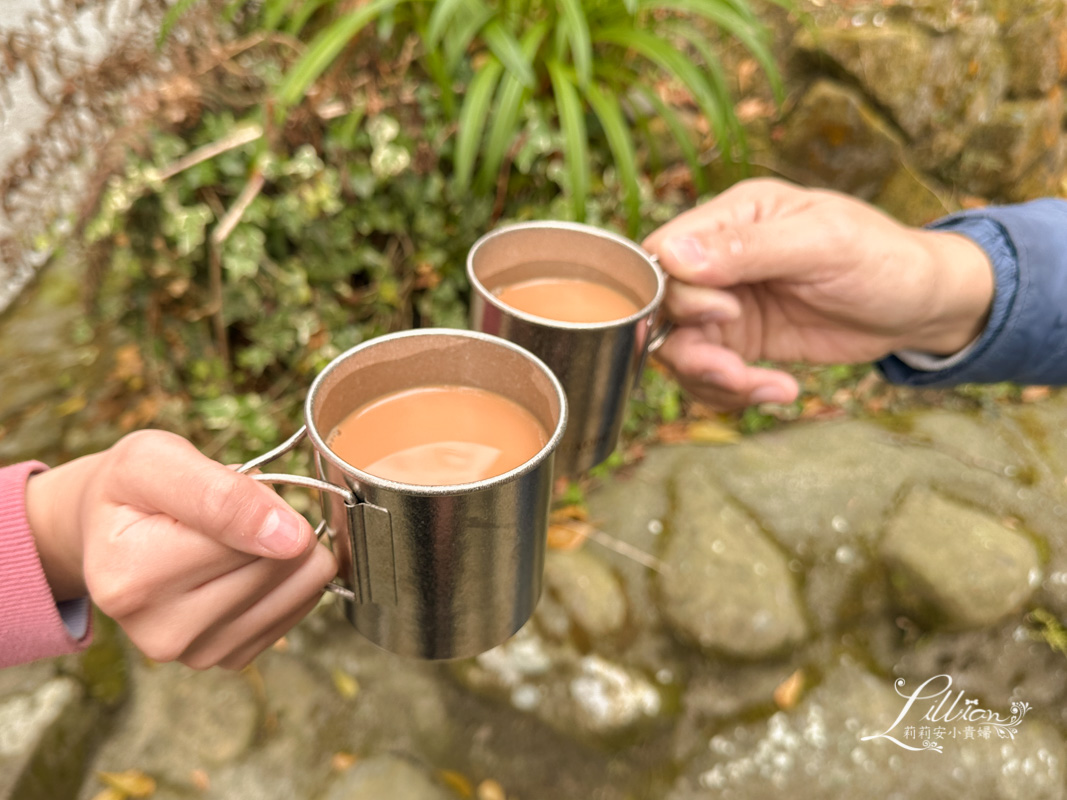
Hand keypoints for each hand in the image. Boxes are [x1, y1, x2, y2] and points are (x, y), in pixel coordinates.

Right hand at [25, 430, 336, 669]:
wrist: (110, 533)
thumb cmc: (132, 490)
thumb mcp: (155, 460)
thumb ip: (222, 493)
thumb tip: (292, 539)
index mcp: (132, 577)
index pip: (247, 536)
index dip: (266, 502)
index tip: (254, 489)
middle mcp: (160, 630)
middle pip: (277, 565)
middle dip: (279, 526)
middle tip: (236, 512)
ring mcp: (196, 652)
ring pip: (298, 590)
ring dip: (289, 553)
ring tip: (241, 537)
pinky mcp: (228, 658)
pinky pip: (297, 611)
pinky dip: (289, 580)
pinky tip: (250, 564)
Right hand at [643, 178, 994, 409]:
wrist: (920, 307)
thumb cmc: (882, 259)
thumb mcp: (823, 245)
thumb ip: (748, 249)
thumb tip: (674, 254)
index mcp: (733, 216)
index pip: (663, 252)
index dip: (674, 293)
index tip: (723, 314)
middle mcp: (719, 259)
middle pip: (663, 309)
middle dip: (693, 350)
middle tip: (735, 372)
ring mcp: (726, 303)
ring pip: (679, 349)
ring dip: (712, 380)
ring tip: (764, 389)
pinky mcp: (740, 342)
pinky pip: (708, 374)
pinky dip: (732, 393)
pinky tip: (780, 390)